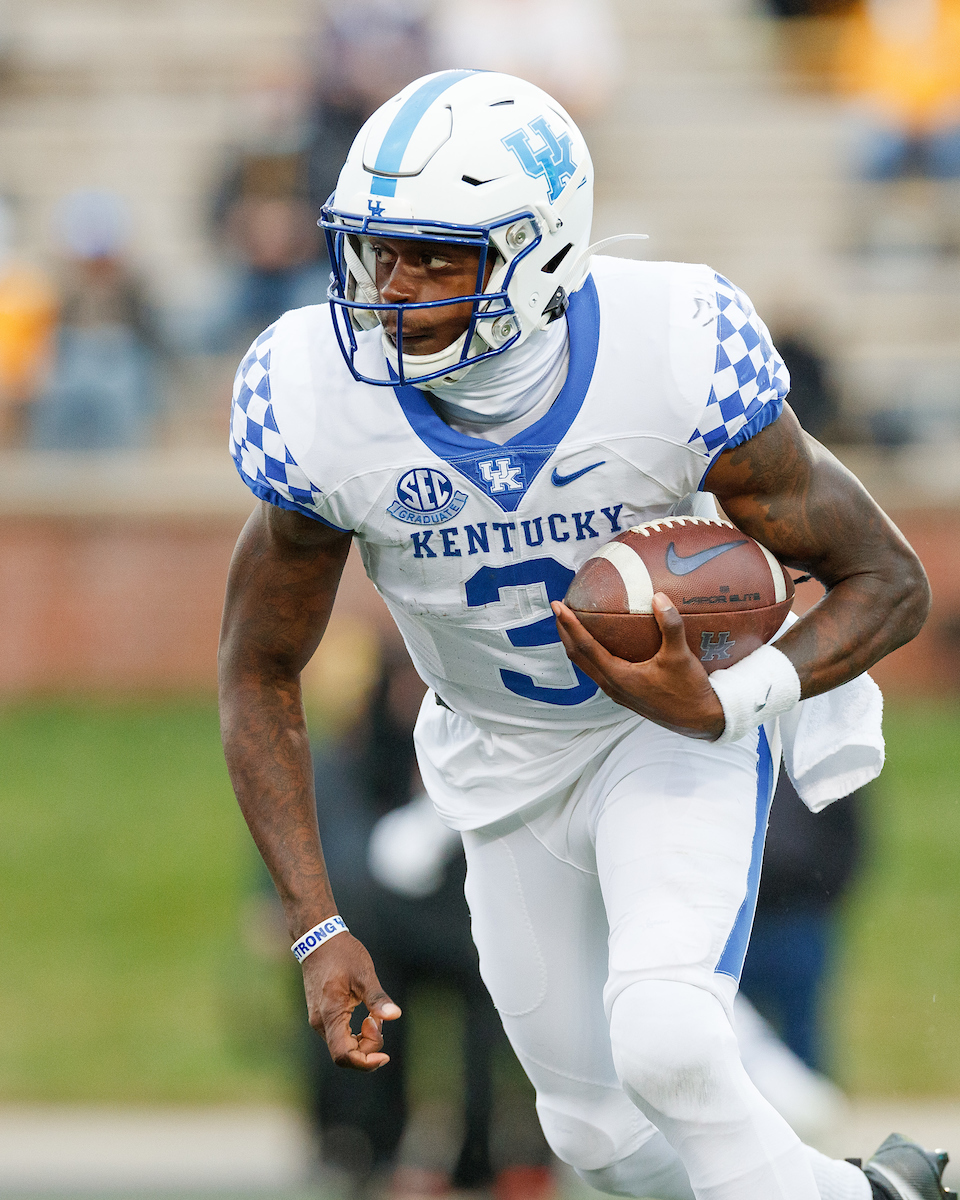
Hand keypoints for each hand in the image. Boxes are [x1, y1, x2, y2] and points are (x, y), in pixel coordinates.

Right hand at [301, 932, 400, 1069]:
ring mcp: (319, 1020)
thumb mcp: (363, 974)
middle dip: (368, 1046)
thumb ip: (377, 998)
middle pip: (345, 1054)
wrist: (319, 939)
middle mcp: (320, 1022)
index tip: (385, 1055)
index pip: (343, 1055)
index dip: (365, 1062)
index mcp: (330, 1014)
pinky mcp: (322, 1015)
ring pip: (343, 1046)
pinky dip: (356, 1033)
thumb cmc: (342, 954)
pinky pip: (340, 1036)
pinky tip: (366, 1015)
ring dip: (363, 1039)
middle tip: (378, 1020)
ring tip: (373, 1015)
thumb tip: (395, 1016)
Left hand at [551, 592, 724, 740]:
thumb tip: (659, 596)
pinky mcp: (625, 693)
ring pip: (586, 665)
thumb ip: (670, 626)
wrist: (698, 721)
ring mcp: (617, 691)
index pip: (585, 647)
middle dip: (565, 632)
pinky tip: (603, 641)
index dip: (569, 625)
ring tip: (573, 622)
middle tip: (560, 607)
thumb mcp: (680, 656)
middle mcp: (612, 685)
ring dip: (576, 643)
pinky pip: (598, 669)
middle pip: (577, 656)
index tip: (558, 606)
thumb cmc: (688, 690)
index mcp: (618, 676)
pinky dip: (591, 653)